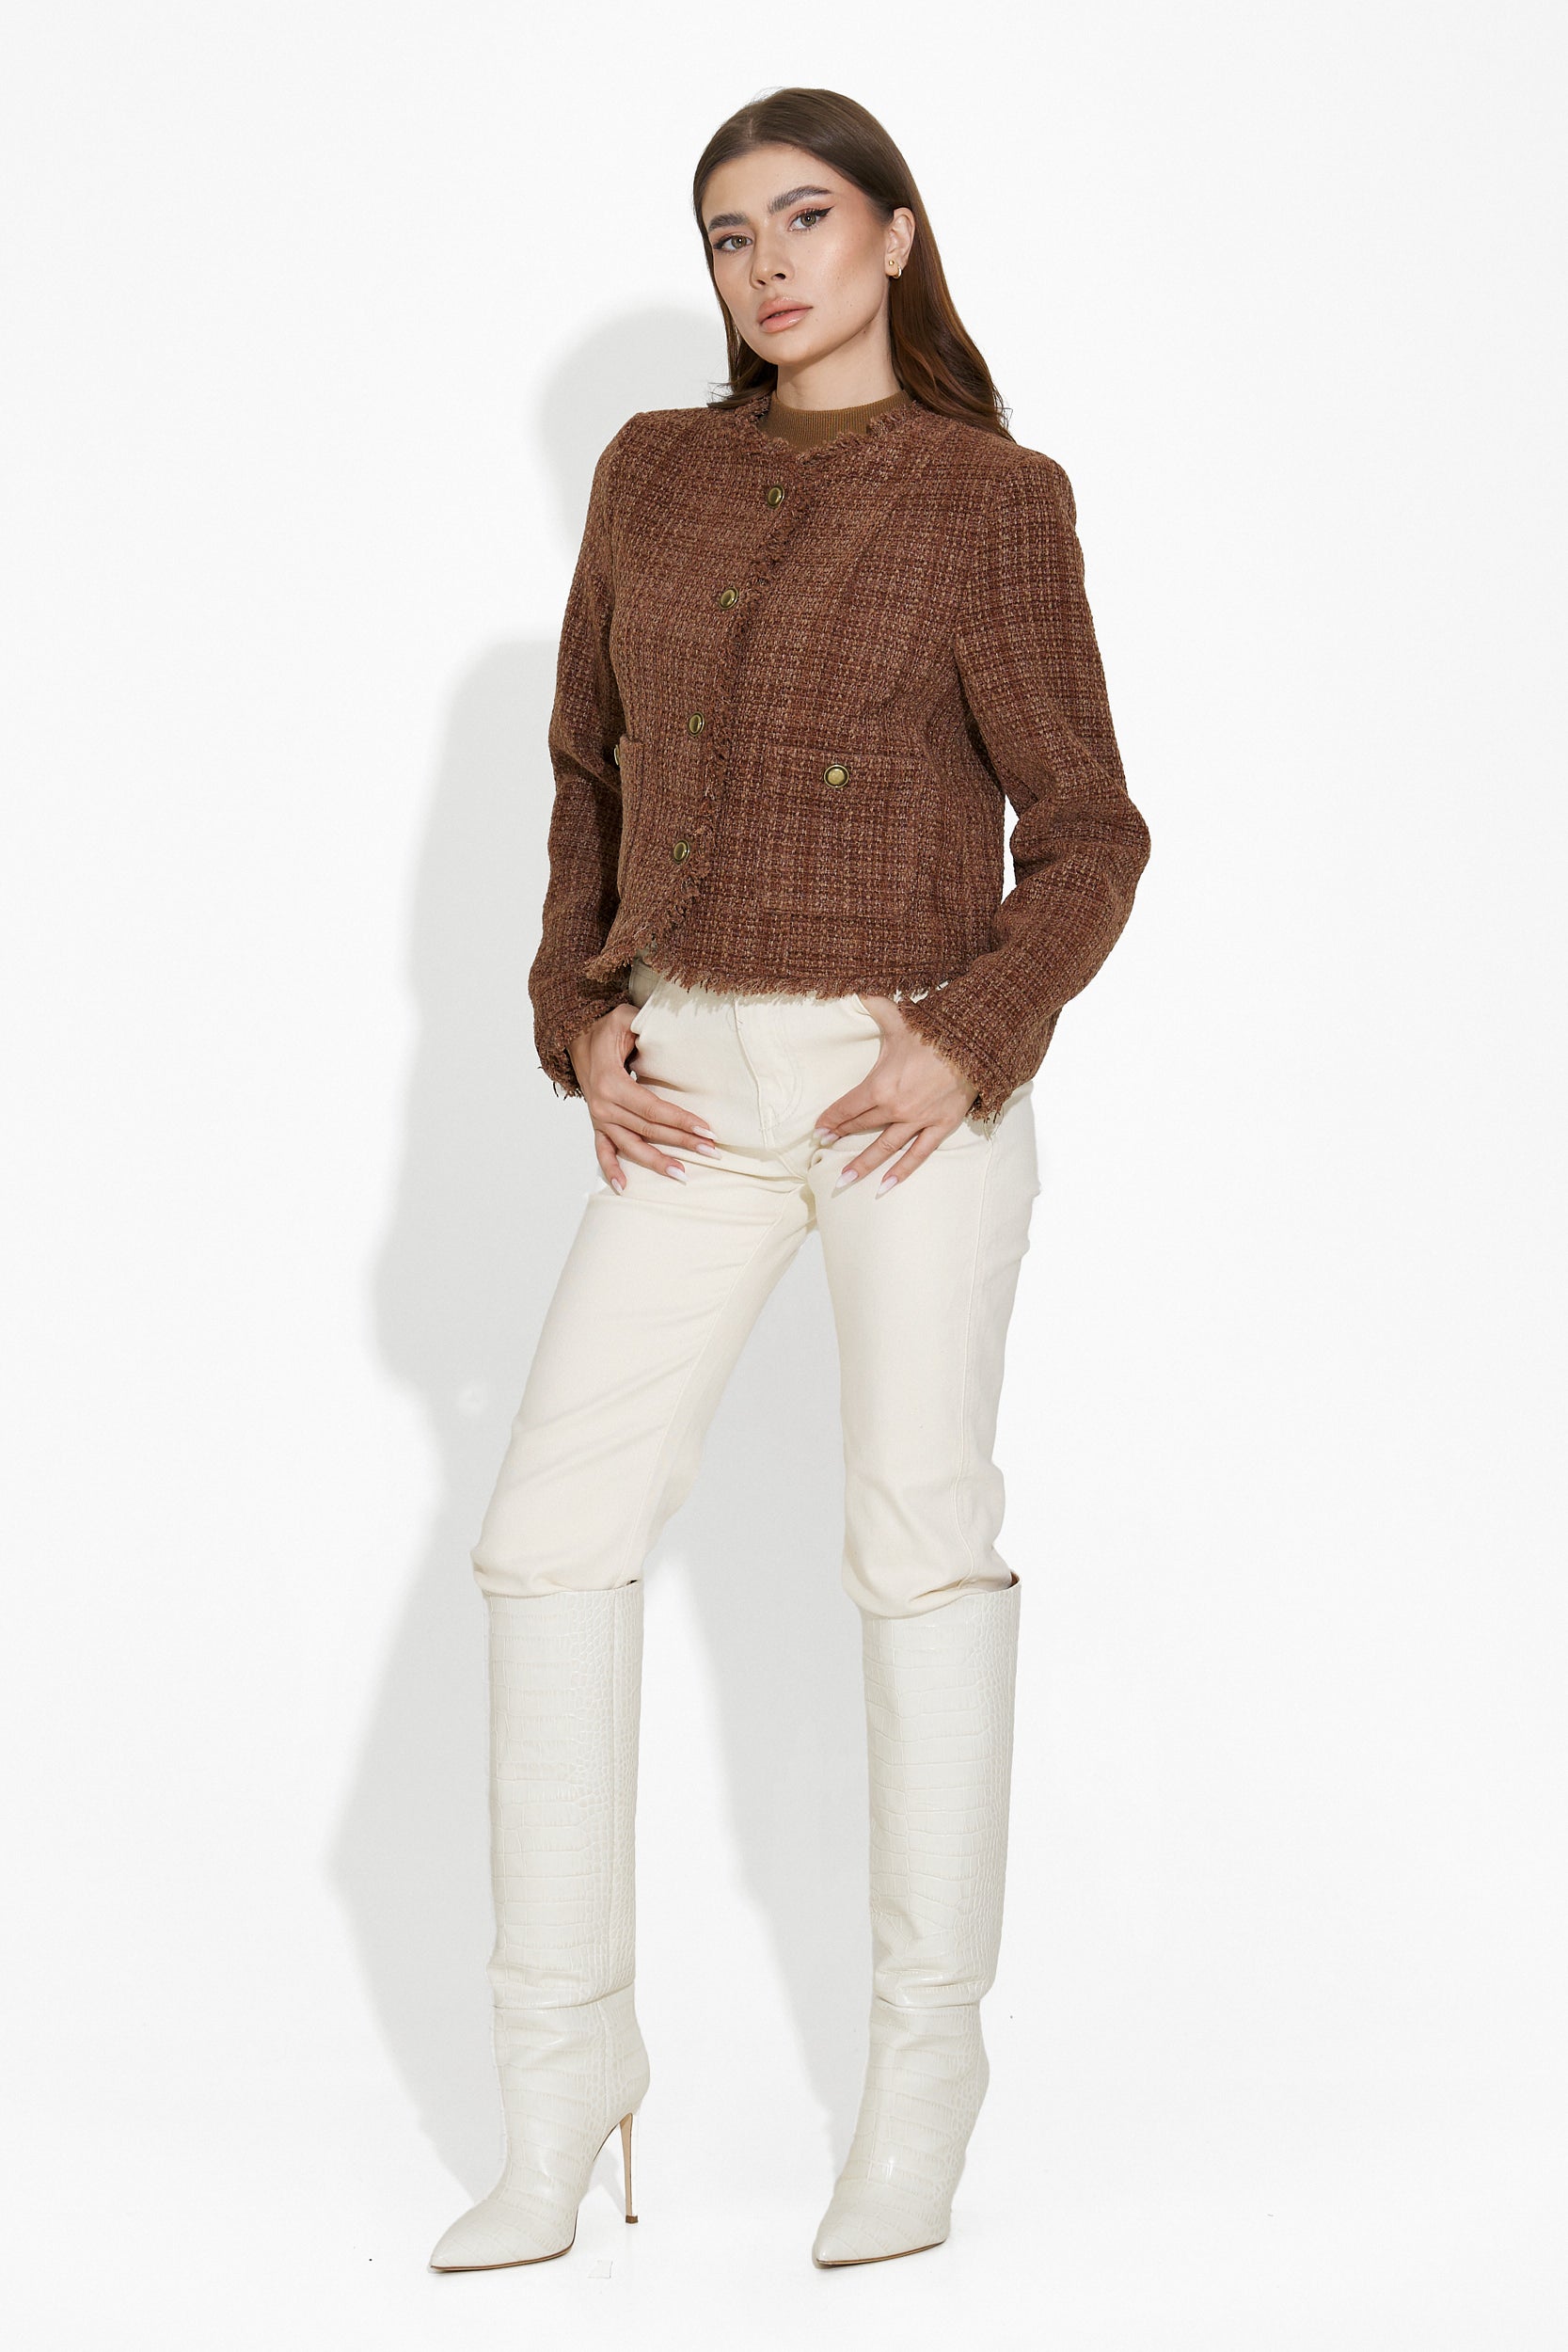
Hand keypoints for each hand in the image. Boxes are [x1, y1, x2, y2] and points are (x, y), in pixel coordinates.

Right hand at [567, 1007, 719, 1194]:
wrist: (575, 1038)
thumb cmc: (605, 1028)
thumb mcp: (625, 1018)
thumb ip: (645, 1024)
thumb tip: (671, 1030)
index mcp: (611, 1083)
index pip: (653, 1108)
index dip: (680, 1119)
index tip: (706, 1129)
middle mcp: (604, 1106)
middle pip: (649, 1130)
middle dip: (682, 1142)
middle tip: (712, 1152)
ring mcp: (599, 1118)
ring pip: (631, 1146)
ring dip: (657, 1162)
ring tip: (683, 1175)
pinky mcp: (597, 1124)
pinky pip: (601, 1152)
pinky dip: (611, 1170)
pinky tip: (624, 1188)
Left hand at [813, 996, 978, 1193]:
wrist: (974, 1044)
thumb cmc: (934, 1031)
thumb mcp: (899, 1018)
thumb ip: (875, 1005)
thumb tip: (858, 987)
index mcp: (880, 1085)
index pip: (847, 1107)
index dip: (831, 1119)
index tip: (818, 1129)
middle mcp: (895, 1108)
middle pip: (862, 1125)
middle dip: (842, 1136)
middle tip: (825, 1148)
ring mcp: (918, 1120)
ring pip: (885, 1147)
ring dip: (863, 1164)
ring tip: (844, 1180)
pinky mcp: (940, 1126)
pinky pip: (918, 1154)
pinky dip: (902, 1171)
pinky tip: (886, 1185)